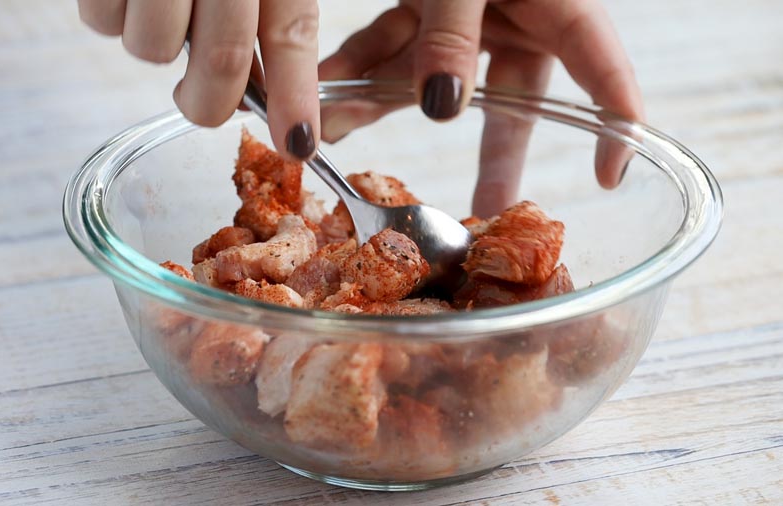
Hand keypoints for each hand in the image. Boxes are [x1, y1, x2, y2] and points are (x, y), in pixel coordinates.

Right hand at [78, 0, 320, 160]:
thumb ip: (272, 10)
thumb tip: (275, 92)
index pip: (291, 32)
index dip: (295, 97)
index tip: (297, 143)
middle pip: (220, 63)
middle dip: (210, 100)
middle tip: (203, 100)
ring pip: (151, 49)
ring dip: (155, 43)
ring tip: (160, 1)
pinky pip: (101, 22)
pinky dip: (111, 15)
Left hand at [319, 0, 643, 215]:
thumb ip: (454, 29)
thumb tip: (442, 109)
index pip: (603, 67)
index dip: (615, 122)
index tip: (611, 176)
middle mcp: (518, 11)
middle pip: (517, 96)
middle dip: (495, 154)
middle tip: (486, 212)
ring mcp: (468, 11)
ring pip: (435, 77)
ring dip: (388, 112)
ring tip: (355, 154)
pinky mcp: (423, 2)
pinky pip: (390, 46)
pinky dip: (356, 71)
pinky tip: (325, 102)